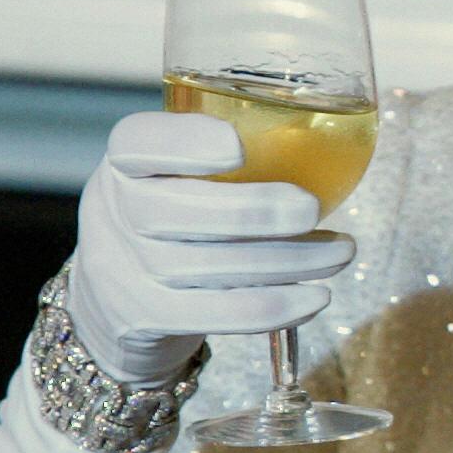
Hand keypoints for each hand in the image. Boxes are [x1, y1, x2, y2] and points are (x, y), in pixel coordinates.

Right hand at [67, 111, 354, 385]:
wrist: (113, 299)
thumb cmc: (174, 212)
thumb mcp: (178, 170)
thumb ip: (231, 149)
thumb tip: (327, 131)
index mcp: (124, 161)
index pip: (136, 143)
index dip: (186, 143)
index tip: (239, 146)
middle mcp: (111, 211)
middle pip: (173, 211)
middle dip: (254, 210)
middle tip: (313, 208)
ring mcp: (121, 272)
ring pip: (204, 266)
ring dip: (287, 261)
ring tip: (341, 251)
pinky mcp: (144, 320)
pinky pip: (213, 315)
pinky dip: (272, 307)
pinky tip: (316, 297)